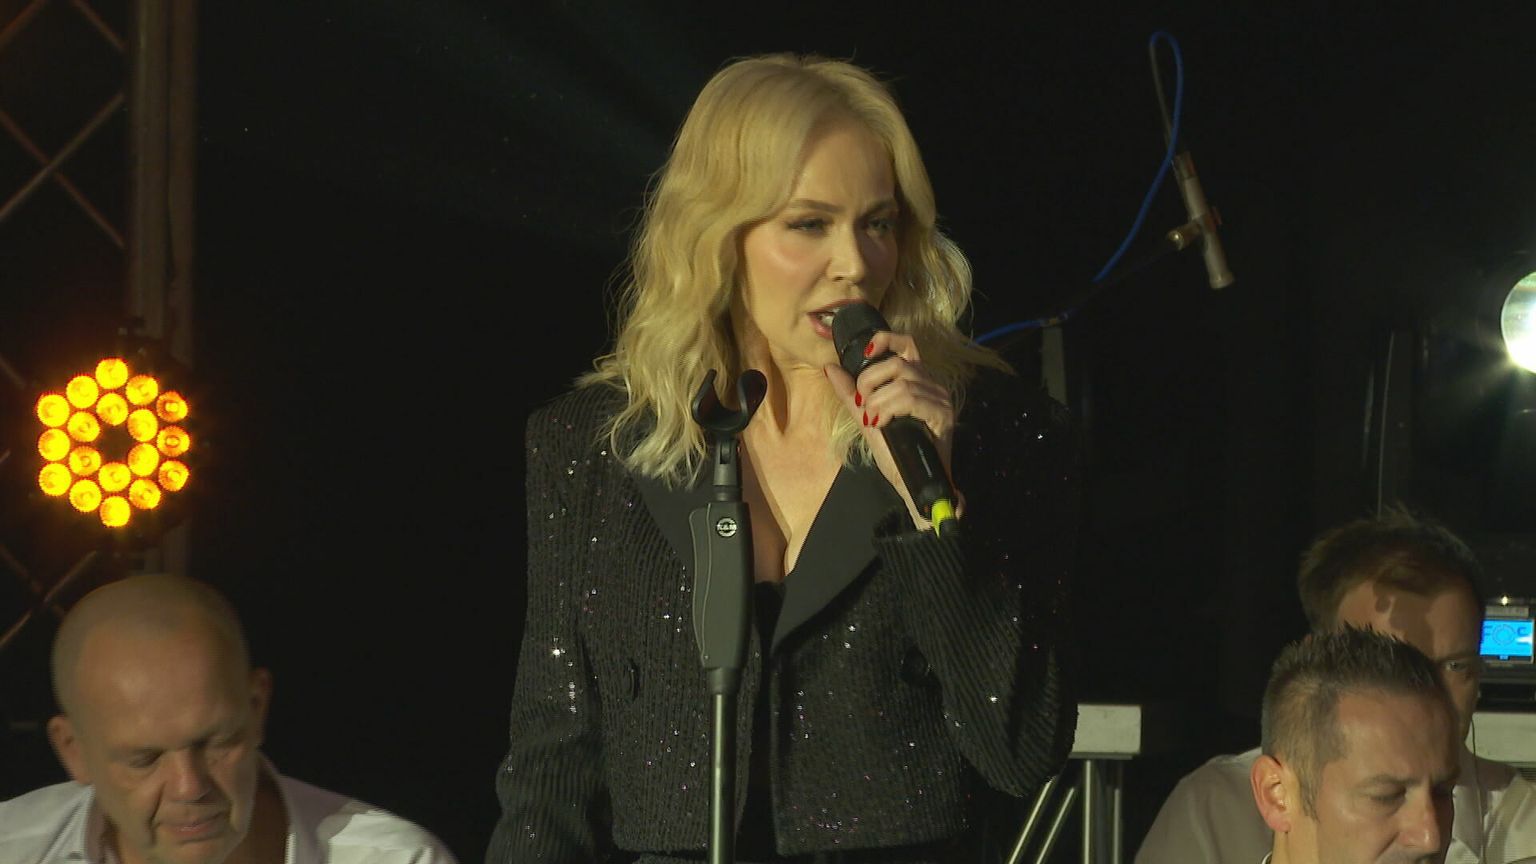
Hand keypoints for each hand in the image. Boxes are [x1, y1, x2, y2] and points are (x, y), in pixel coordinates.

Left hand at [823, 329, 959, 528]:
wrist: (913, 485)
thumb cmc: (896, 454)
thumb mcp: (868, 419)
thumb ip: (851, 394)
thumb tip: (830, 368)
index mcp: (917, 381)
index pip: (906, 344)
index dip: (885, 340)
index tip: (866, 352)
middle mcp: (932, 385)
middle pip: (898, 362)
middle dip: (870, 379)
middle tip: (862, 403)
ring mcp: (940, 399)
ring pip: (903, 382)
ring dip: (878, 401)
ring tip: (873, 420)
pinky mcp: (942, 415)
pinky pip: (911, 398)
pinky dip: (890, 408)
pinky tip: (882, 423)